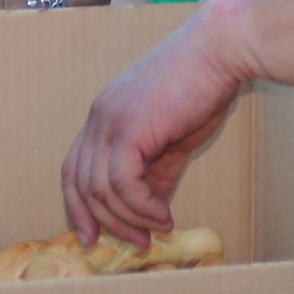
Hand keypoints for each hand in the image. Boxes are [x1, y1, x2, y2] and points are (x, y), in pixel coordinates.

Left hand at [62, 3, 254, 240]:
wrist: (219, 50)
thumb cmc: (202, 87)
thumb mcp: (174, 138)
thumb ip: (157, 172)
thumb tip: (151, 209)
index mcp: (103, 116)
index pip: (74, 169)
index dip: (78, 206)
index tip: (93, 235)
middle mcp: (98, 118)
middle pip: (80, 184)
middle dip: (103, 221)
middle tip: (134, 243)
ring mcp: (110, 122)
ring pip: (101, 189)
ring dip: (129, 219)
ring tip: (157, 229)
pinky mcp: (129, 128)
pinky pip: (123, 183)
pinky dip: (141, 207)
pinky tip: (163, 216)